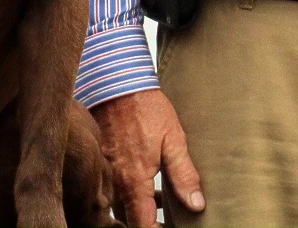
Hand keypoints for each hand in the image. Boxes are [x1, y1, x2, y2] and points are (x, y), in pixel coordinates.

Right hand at [92, 88, 203, 227]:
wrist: (117, 83)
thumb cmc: (147, 109)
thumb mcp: (174, 140)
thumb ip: (184, 175)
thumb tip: (196, 204)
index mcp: (134, 181)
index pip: (141, 224)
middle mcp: (115, 182)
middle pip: (128, 218)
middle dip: (145, 221)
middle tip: (166, 216)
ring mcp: (105, 172)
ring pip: (119, 204)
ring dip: (138, 207)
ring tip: (161, 199)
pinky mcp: (101, 162)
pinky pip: (112, 188)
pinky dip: (128, 192)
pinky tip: (146, 182)